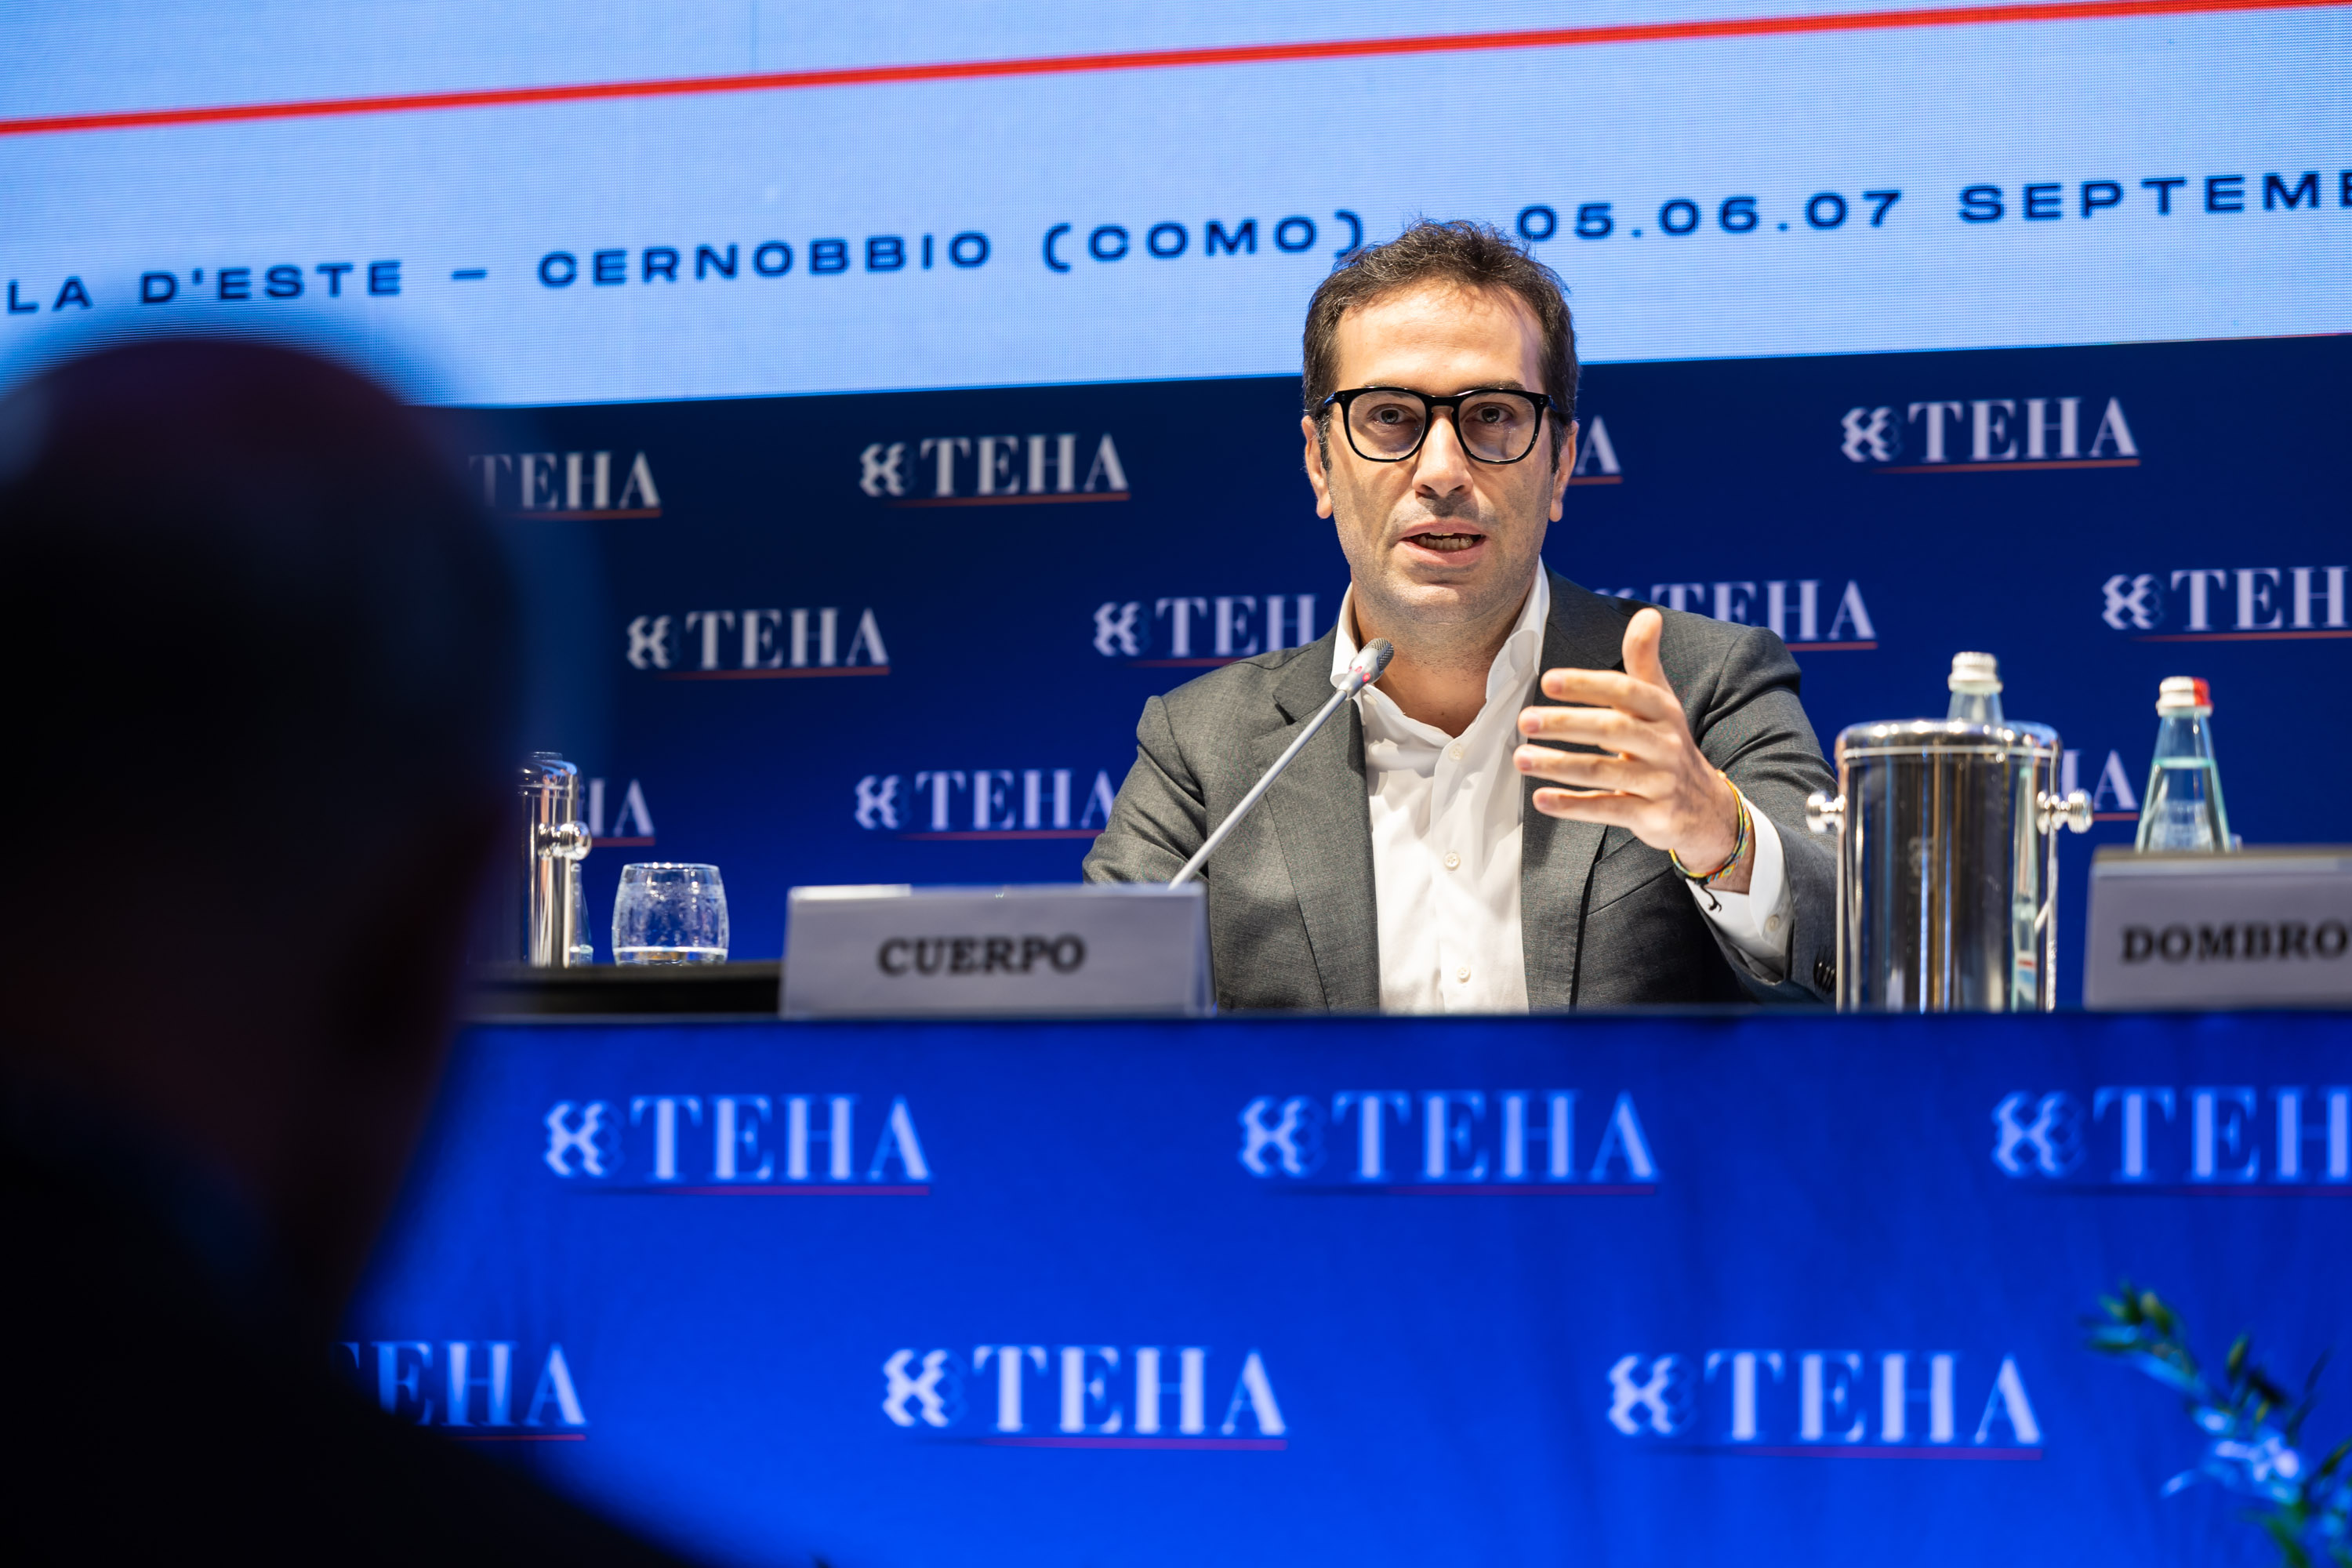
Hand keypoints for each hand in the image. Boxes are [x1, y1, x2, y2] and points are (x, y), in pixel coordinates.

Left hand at [1513, 606, 1751, 892]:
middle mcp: (1665, 744)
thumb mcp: (1661, 703)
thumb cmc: (1668, 744)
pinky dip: (1573, 806)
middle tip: (1525, 720)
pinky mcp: (1653, 816)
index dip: (1588, 685)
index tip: (1548, 680)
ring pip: (1604, 771)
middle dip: (1567, 723)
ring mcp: (1660, 782)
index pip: (1626, 691)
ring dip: (1559, 765)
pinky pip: (1608, 809)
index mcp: (1663, 711)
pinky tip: (1540, 799)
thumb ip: (1645, 661)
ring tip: (1520, 759)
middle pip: (1613, 729)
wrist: (1706, 809)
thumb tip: (1647, 613)